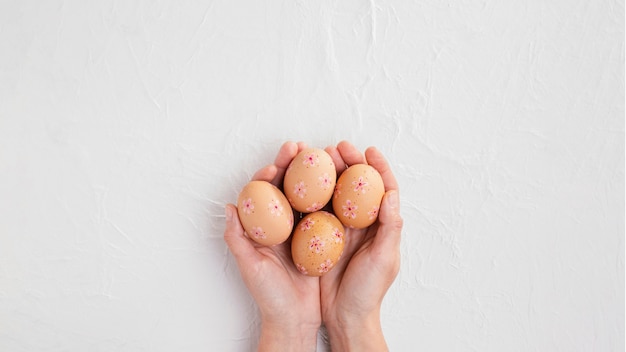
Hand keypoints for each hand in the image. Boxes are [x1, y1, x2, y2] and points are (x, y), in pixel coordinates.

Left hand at [224, 141, 319, 351]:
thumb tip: (230, 207)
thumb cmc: (269, 296)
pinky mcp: (320, 237)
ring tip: (322, 155)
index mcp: (263, 228)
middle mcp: (281, 225)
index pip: (263, 193)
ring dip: (314, 174)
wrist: (294, 319)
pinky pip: (326, 212)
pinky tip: (340, 182)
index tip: (275, 164)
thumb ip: (238, 239)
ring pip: (307, 194)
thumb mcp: (251, 268)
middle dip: (291, 165)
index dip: (268, 175)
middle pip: (286, 187)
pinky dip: (332, 195)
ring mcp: (302, 229)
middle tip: (299, 147)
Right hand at [320, 141, 402, 351]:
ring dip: (327, 173)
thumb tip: (391, 194)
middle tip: (335, 148)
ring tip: (316, 157)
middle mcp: (360, 223)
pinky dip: (309, 194)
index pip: (382, 188)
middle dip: (347, 162)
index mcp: (380, 225)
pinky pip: (315, 210)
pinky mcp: (319, 236)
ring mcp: (339, 228)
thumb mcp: (385, 259)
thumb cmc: (369, 290)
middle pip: (355, 185)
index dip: (377, 167)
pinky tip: (300, 183)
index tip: (368, 150)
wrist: (344, 315)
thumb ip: (389, 227)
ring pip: (334, 193)